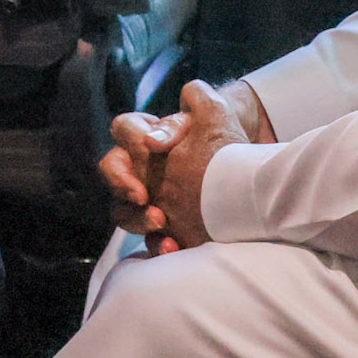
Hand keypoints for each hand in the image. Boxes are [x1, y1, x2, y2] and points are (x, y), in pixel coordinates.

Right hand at [98, 79, 261, 251]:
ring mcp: (149, 198)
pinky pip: (149, 240)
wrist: (246, 167)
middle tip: (142, 195)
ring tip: (161, 222)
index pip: (123, 128)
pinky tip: (173, 247)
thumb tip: (152, 140)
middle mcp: (140, 167)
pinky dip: (158, 246)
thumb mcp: (213, 118)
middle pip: (112, 171)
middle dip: (121, 183)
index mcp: (147, 135)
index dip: (130, 139)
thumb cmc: (224, 134)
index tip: (148, 150)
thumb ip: (188, 111)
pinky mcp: (163, 226)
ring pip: (122, 210)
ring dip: (136, 218)